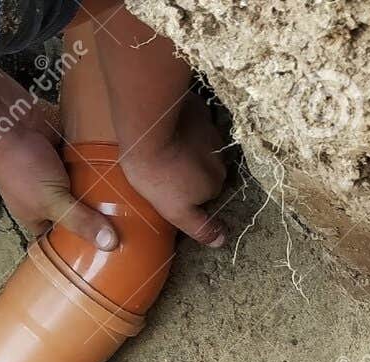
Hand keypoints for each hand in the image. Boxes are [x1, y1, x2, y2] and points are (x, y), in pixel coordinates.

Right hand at [0, 71, 116, 251]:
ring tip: (134, 207)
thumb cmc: (21, 166)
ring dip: (103, 193)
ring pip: (85, 189)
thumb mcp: (51, 200)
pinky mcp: (66, 153)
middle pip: (78, 214)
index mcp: (36, 216)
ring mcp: (57, 175)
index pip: (60, 240)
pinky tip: (125, 177)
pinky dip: (101, 168)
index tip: (109, 253)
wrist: (6, 118)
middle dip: (99, 219)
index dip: (80, 247)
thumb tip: (111, 246)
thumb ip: (80, 221)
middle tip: (132, 230)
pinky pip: (88, 165)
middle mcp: (47, 197)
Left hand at [119, 98, 227, 246]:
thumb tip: (221, 241)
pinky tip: (170, 127)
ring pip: (204, 146)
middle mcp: (221, 160)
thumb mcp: (175, 211)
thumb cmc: (157, 174)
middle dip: (193, 169)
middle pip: (208, 169)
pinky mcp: (202, 112)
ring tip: (167, 146)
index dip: (189, 191)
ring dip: (190, 147)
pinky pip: (198, 123)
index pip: (207, 192)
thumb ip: (199, 227)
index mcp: (215, 184)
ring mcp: (213, 134)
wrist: (148, 128)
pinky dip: (188, 126)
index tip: (170, 187)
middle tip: (167, 167)